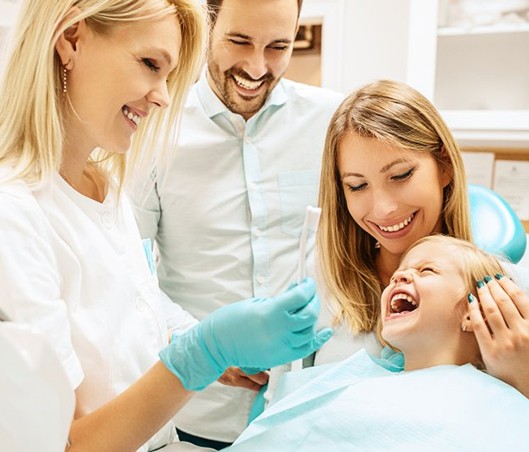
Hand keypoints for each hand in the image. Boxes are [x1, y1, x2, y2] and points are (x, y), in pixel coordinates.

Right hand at [159, 278, 332, 390]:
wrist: (217, 345)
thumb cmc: (232, 320)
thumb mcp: (256, 303)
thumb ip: (280, 298)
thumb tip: (298, 290)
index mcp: (271, 313)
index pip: (300, 296)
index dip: (307, 287)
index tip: (307, 282)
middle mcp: (280, 331)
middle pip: (309, 313)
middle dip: (312, 300)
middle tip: (308, 294)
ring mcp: (281, 346)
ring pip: (309, 330)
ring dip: (312, 317)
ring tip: (307, 308)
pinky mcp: (281, 358)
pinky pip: (306, 349)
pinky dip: (318, 339)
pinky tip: (326, 331)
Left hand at [469, 274, 528, 397]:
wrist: (527, 386)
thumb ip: (527, 318)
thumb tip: (516, 298)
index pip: (520, 298)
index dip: (508, 285)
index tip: (500, 278)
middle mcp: (521, 333)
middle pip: (503, 301)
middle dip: (493, 287)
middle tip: (487, 279)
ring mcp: (505, 342)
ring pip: (491, 310)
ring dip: (484, 294)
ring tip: (480, 286)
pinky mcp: (490, 351)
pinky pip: (479, 325)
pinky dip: (474, 310)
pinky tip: (471, 300)